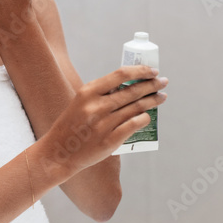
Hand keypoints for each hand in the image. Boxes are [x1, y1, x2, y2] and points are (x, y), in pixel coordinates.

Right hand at [40, 66, 167, 176]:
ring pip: (136, 108)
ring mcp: (103, 124)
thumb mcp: (80, 103)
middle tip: (162, 82)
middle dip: (152, 85)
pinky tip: (148, 116)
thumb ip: (102, 94)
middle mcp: (95, 106)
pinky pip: (134, 125)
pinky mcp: (110, 141)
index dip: (140, 71)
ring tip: (161, 97)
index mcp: (87, 92)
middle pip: (132, 91)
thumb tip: (131, 85)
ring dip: (153, 101)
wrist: (60, 152)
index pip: (120, 75)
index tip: (152, 71)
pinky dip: (144, 118)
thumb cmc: (72, 124)